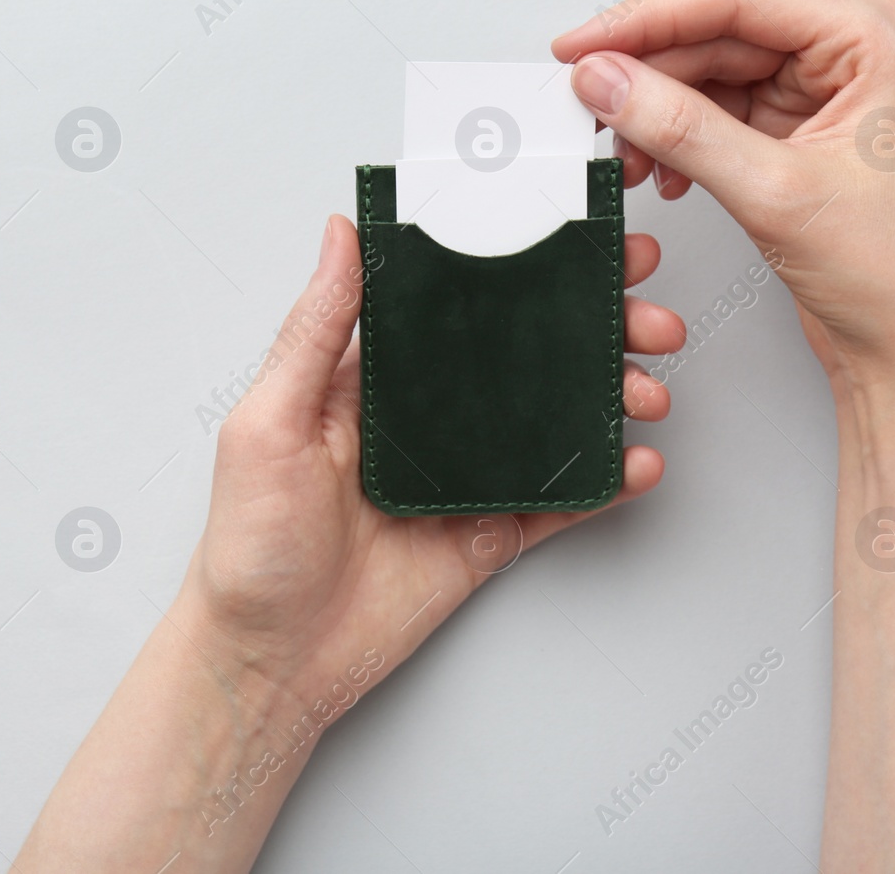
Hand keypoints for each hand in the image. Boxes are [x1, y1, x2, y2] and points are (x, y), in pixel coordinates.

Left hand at [174, 215, 685, 706]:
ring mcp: (462, 474)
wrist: (272, 659)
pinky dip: (604, 481)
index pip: (457, 302)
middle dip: (593, 327)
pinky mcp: (486, 533)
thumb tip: (340, 235)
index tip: (577, 239)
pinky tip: (635, 462)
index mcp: (372, 377)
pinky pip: (557, 499)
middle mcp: (423, 417)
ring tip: (645, 390)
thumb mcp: (267, 421)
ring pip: (553, 420)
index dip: (519, 265)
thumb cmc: (249, 545)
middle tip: (644, 314)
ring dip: (608, 397)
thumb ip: (315, 329)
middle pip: (524, 353)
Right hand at [552, 0, 894, 392]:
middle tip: (586, 99)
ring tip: (626, 154)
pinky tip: (661, 171)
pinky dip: (679, 137)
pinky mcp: (799, 131)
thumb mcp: (773, 191)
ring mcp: (825, 92)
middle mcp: (854, 53)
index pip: (738, 1)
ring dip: (659, 111)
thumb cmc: (894, 274)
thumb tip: (608, 80)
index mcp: (876, 38)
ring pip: (711, 73)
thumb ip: (680, 127)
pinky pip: (718, 111)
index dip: (647, 19)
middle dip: (648, 72)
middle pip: (719, 33)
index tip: (583, 45)